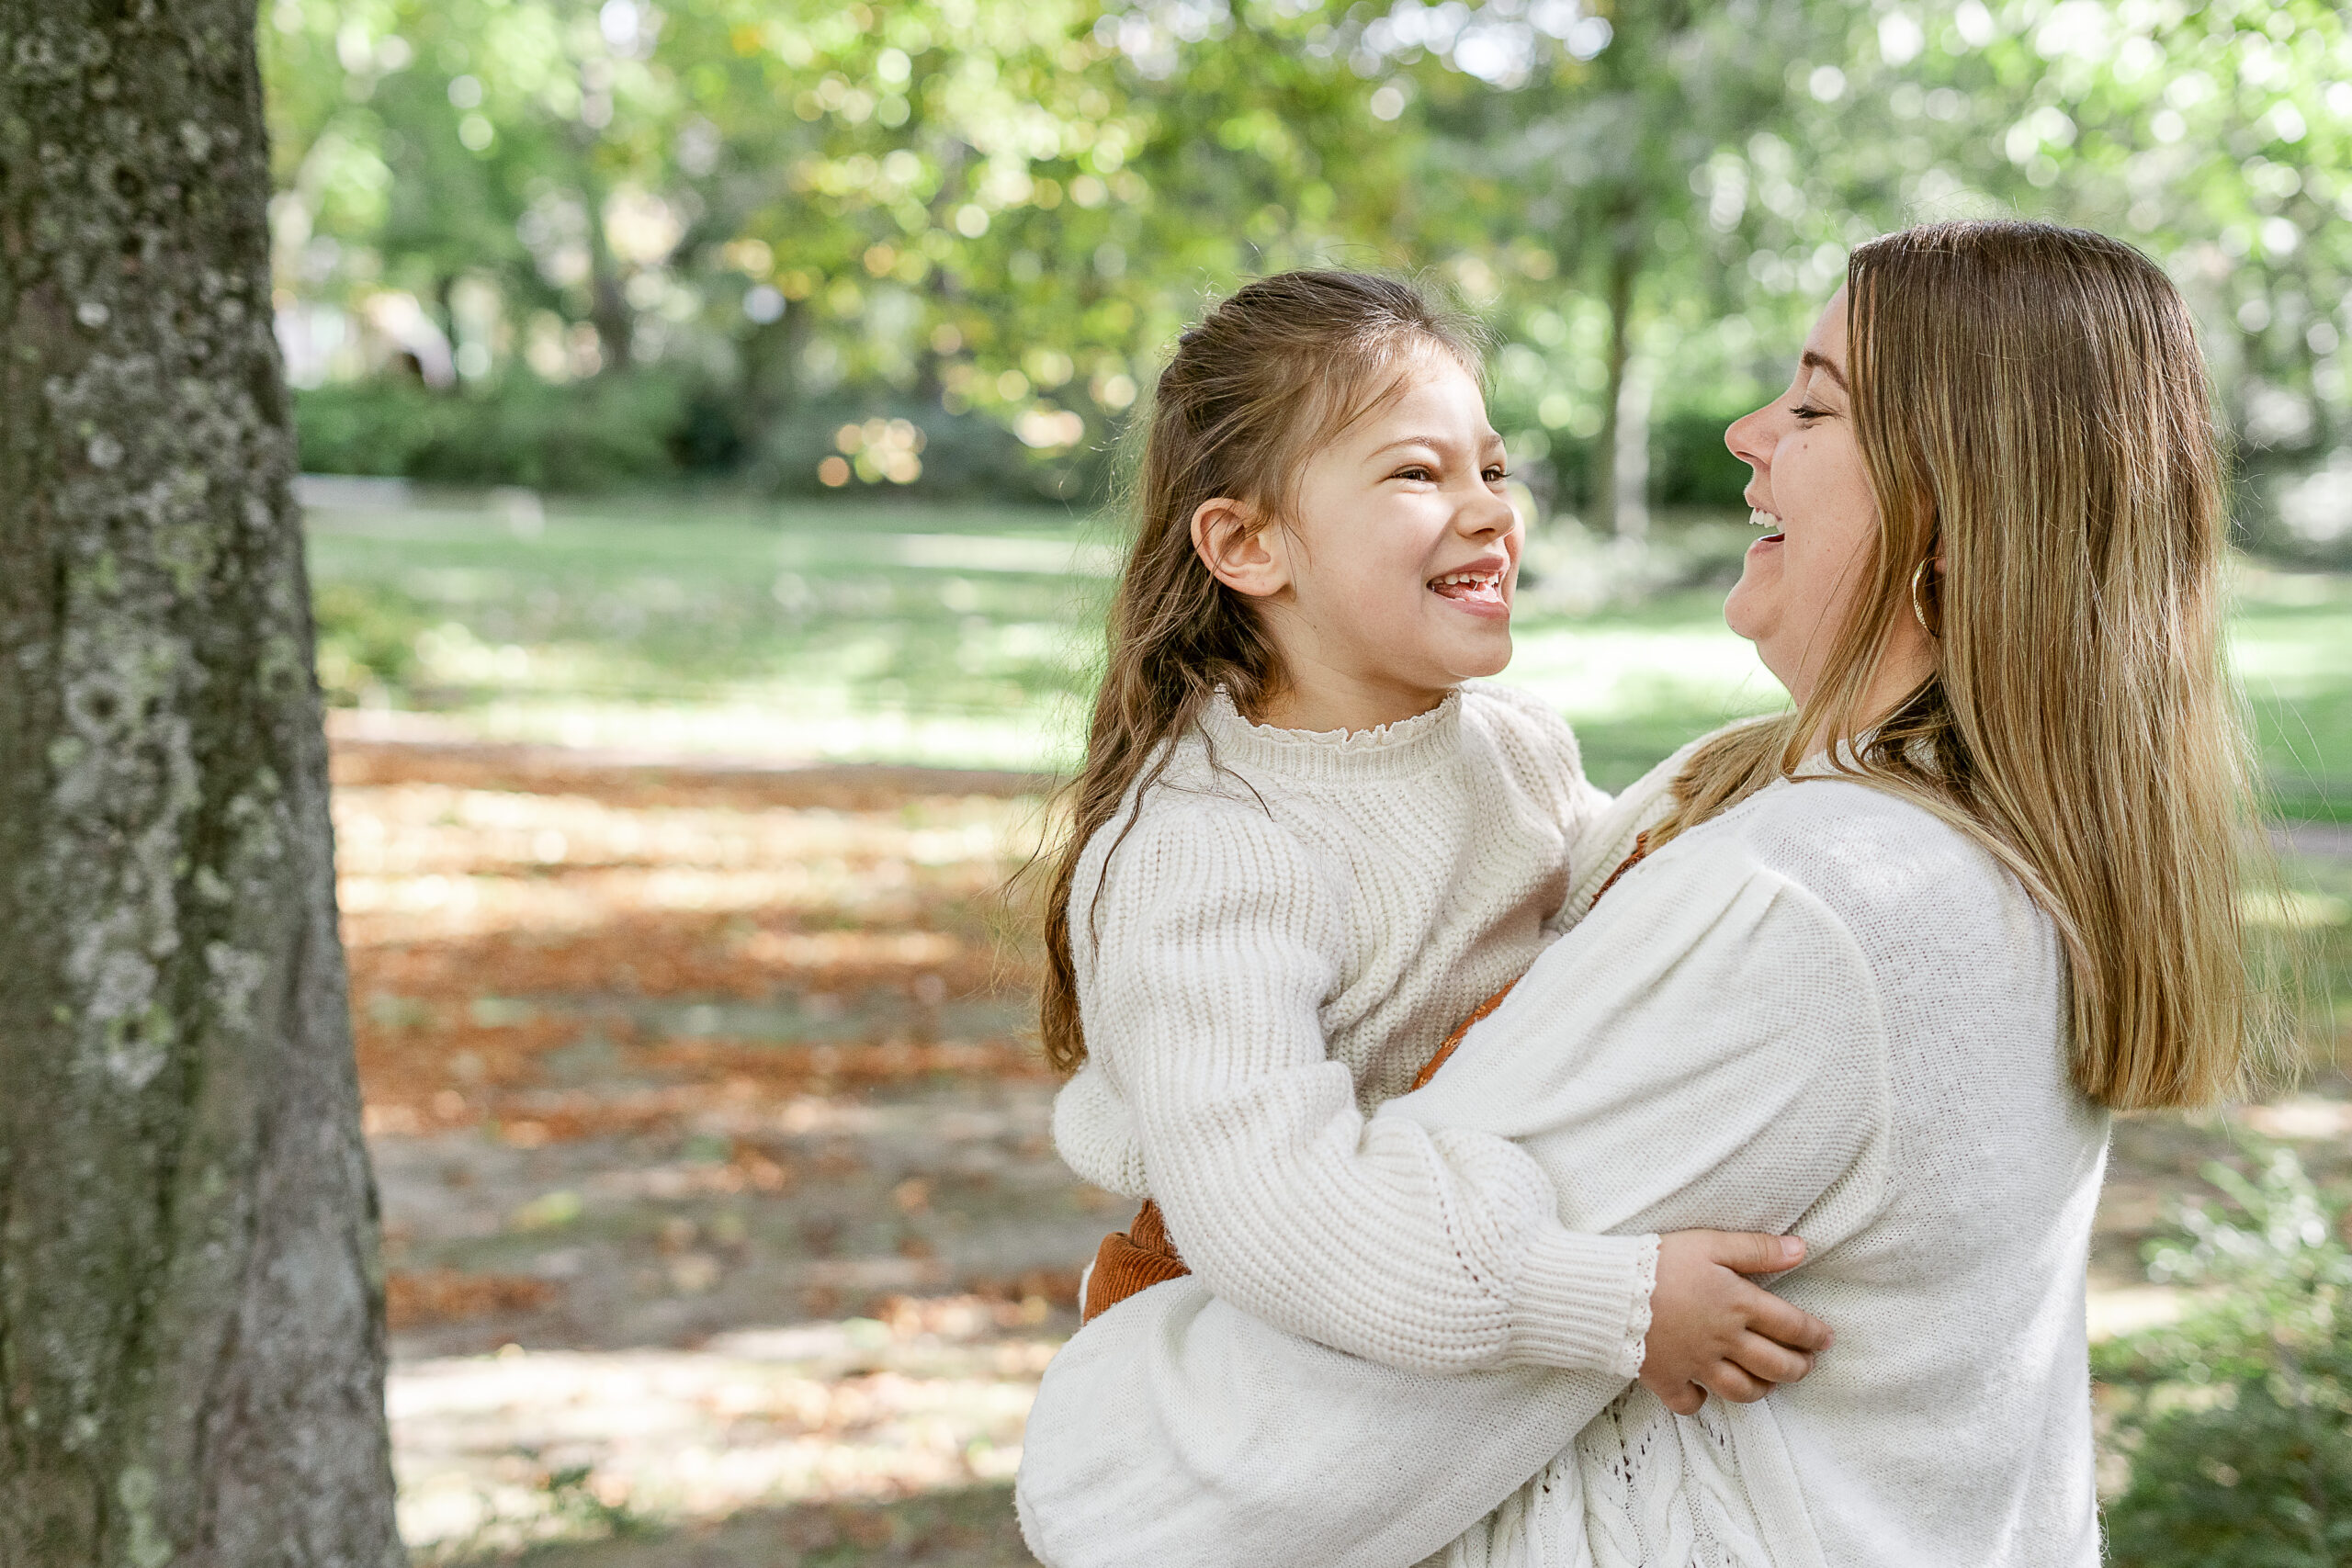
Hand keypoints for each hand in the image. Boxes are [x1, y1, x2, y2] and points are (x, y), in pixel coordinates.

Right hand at [1637, 1230, 1832, 1416]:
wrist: (1607, 1292)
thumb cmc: (1658, 1261)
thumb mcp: (1709, 1243)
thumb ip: (1756, 1249)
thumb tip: (1800, 1249)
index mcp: (1738, 1305)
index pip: (1791, 1326)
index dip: (1814, 1334)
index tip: (1826, 1339)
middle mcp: (1724, 1341)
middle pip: (1775, 1365)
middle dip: (1798, 1367)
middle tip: (1806, 1364)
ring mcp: (1697, 1364)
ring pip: (1742, 1391)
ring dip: (1763, 1389)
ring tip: (1769, 1382)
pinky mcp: (1667, 1378)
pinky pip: (1691, 1402)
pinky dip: (1701, 1402)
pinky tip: (1705, 1392)